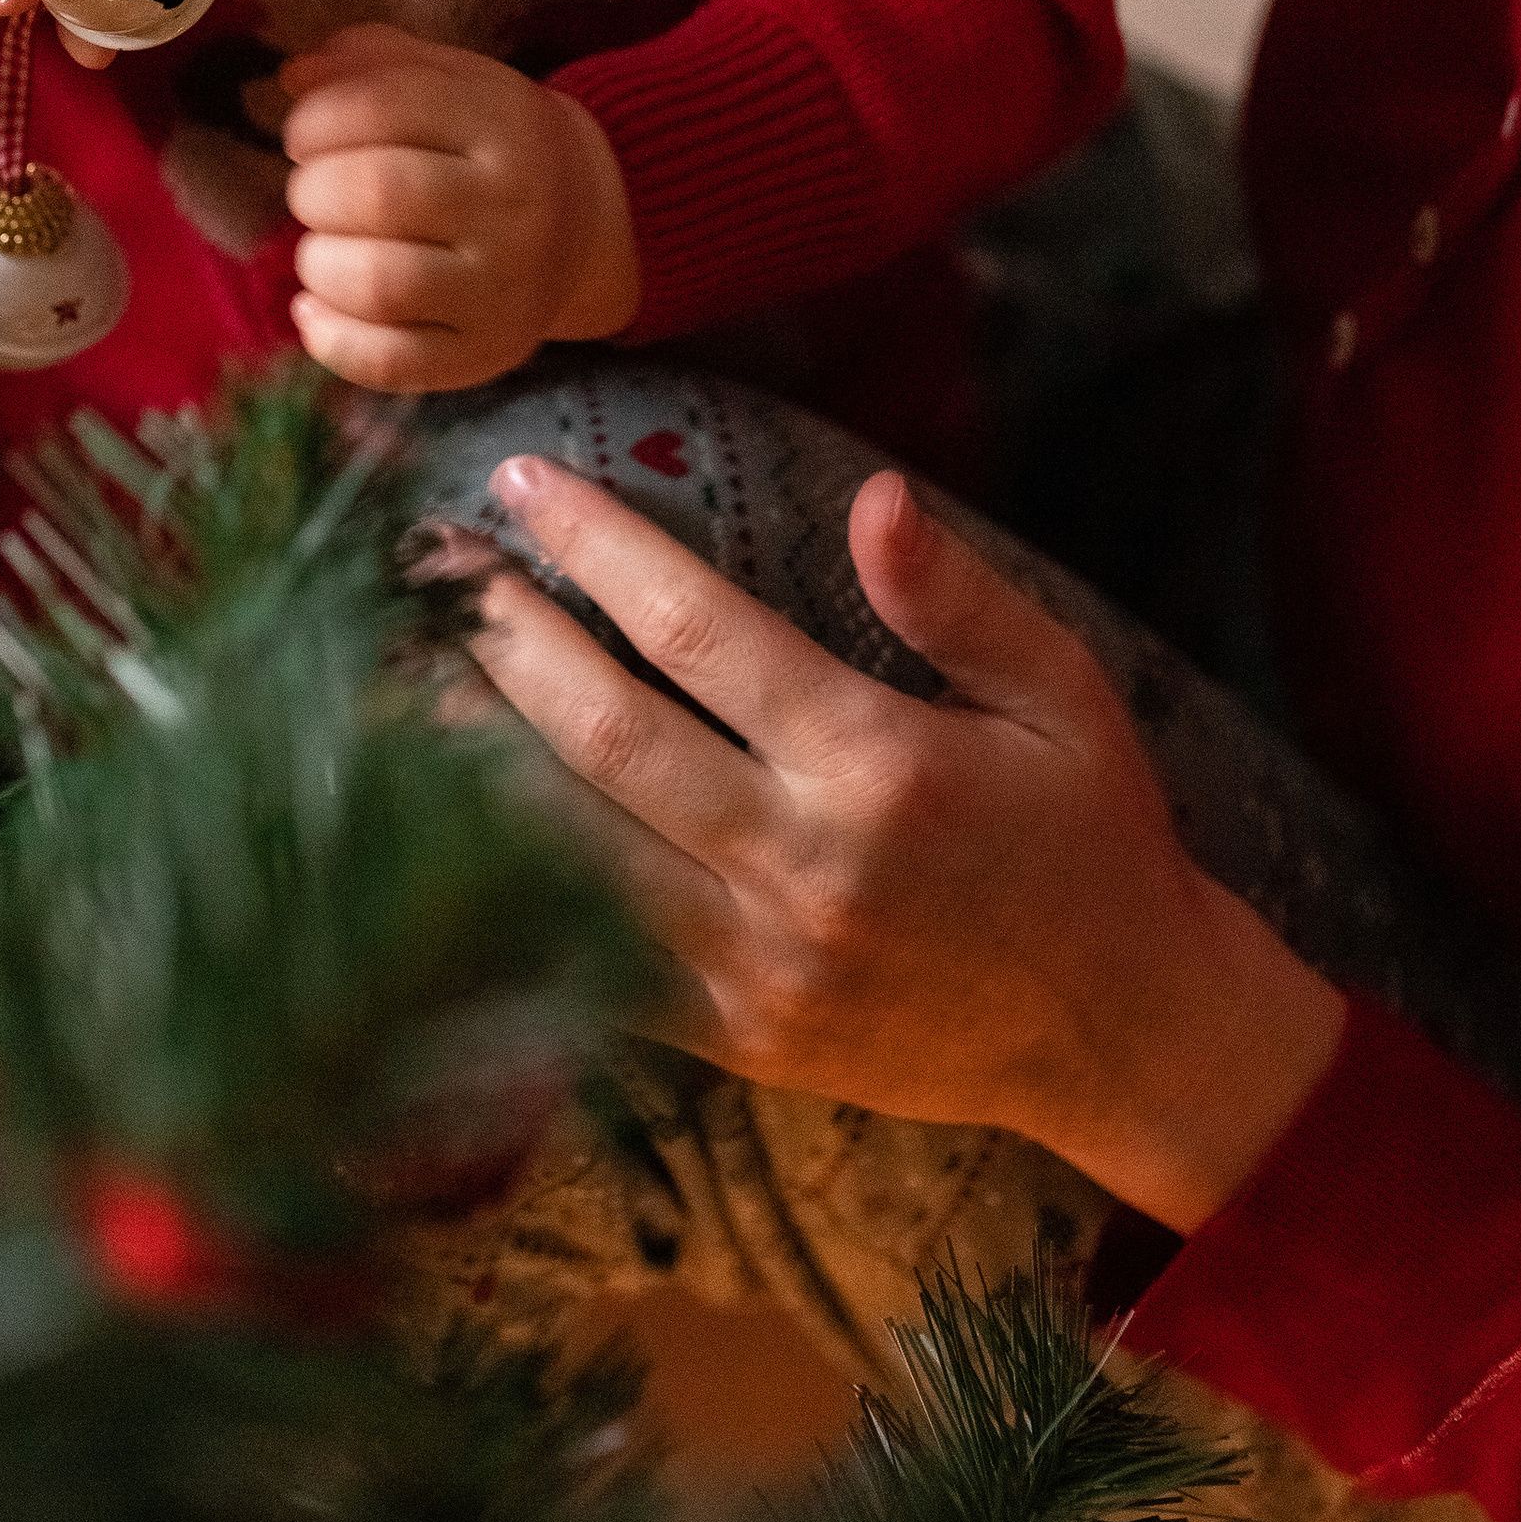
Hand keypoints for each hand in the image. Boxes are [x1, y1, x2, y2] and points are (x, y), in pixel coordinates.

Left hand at [277, 22, 640, 391]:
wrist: (587, 220)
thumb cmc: (488, 143)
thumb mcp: (452, 79)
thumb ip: (371, 62)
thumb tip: (293, 78)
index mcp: (502, 122)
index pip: (385, 107)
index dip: (316, 119)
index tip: (304, 135)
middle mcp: (512, 206)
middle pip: (378, 194)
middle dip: (312, 191)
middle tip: (313, 192)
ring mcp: (503, 288)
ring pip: (379, 284)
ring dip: (319, 264)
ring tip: (321, 249)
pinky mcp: (486, 353)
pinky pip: (390, 363)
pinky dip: (331, 339)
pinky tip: (314, 310)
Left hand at [465, 455, 1344, 1232]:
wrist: (1129, 1039)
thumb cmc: (1093, 838)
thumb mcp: (1065, 695)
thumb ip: (959, 599)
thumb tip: (875, 495)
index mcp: (879, 768)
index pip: (698, 634)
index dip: (599, 548)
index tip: (522, 478)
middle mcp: (801, 871)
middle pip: (602, 735)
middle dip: (498, 634)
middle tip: (424, 557)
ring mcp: (756, 970)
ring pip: (569, 849)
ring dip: (468, 755)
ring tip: (391, 668)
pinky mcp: (734, 1043)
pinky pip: (588, 956)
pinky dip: (505, 884)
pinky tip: (438, 819)